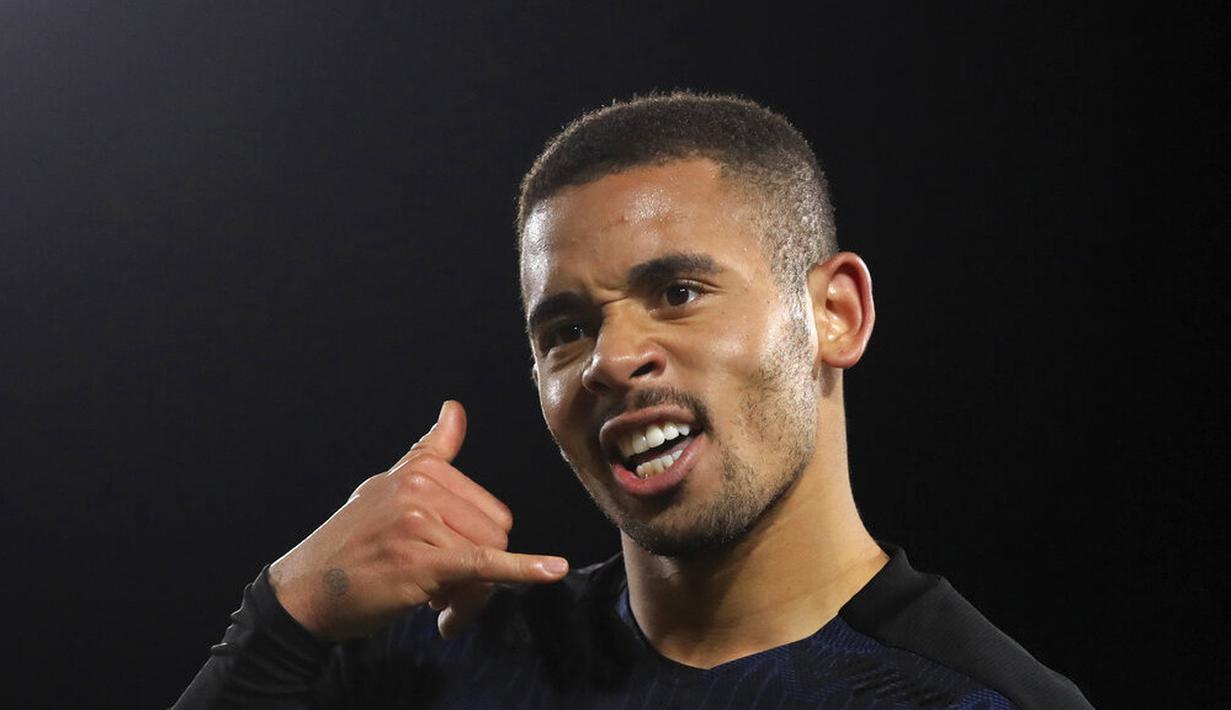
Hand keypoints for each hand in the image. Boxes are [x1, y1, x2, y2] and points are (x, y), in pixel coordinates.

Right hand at [267, 400, 567, 640]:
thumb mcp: (385, 488)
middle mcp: (420, 488)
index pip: (488, 510)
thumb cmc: (350, 546)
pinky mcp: (421, 559)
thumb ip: (428, 453)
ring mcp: (420, 521)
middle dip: (480, 574)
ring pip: (488, 561)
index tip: (453, 566)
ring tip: (436, 608)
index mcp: (419, 469)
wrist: (304, 593)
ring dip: (471, 596)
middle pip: (496, 534)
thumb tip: (455, 408)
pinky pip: (485, 566)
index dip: (478, 545)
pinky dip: (523, 570)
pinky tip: (553, 570)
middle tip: (443, 597)